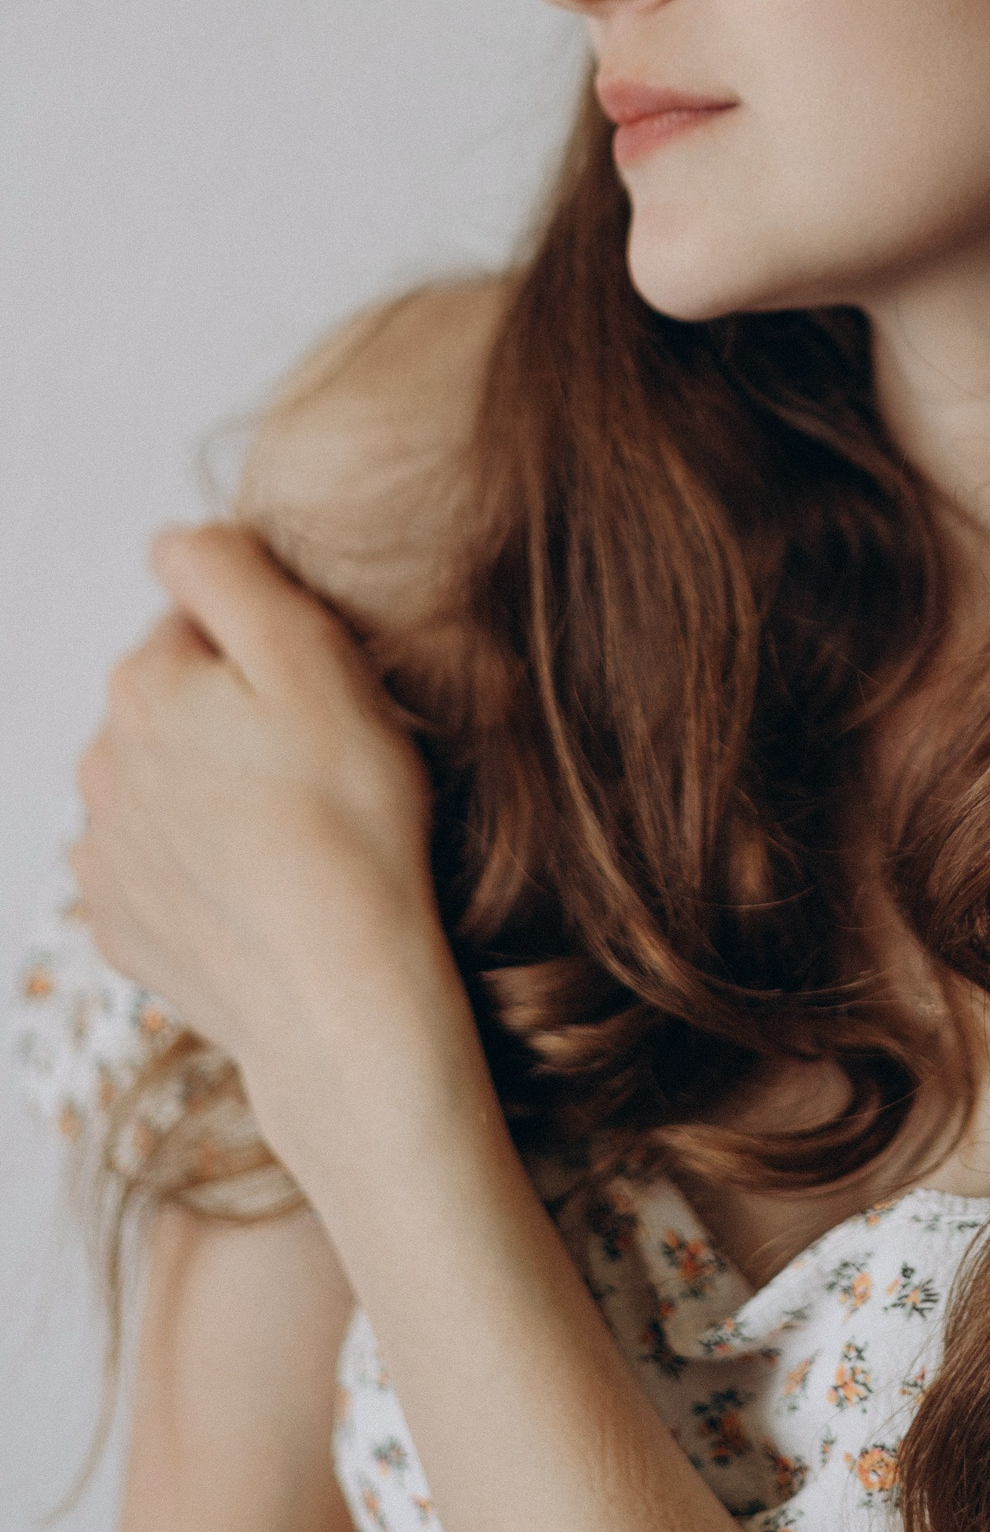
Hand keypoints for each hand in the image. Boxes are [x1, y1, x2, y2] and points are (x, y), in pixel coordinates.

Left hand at [72, 524, 449, 1153]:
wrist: (338, 990)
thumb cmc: (347, 821)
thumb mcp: (312, 656)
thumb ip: (232, 574)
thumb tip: (177, 541)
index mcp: (145, 685)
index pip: (203, 624)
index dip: (273, 652)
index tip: (324, 701)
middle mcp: (100, 762)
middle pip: (179, 707)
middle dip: (237, 722)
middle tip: (320, 766)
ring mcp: (104, 851)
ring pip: (166, 786)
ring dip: (217, 794)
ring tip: (297, 834)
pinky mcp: (121, 925)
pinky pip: (161, 868)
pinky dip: (205, 869)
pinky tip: (264, 887)